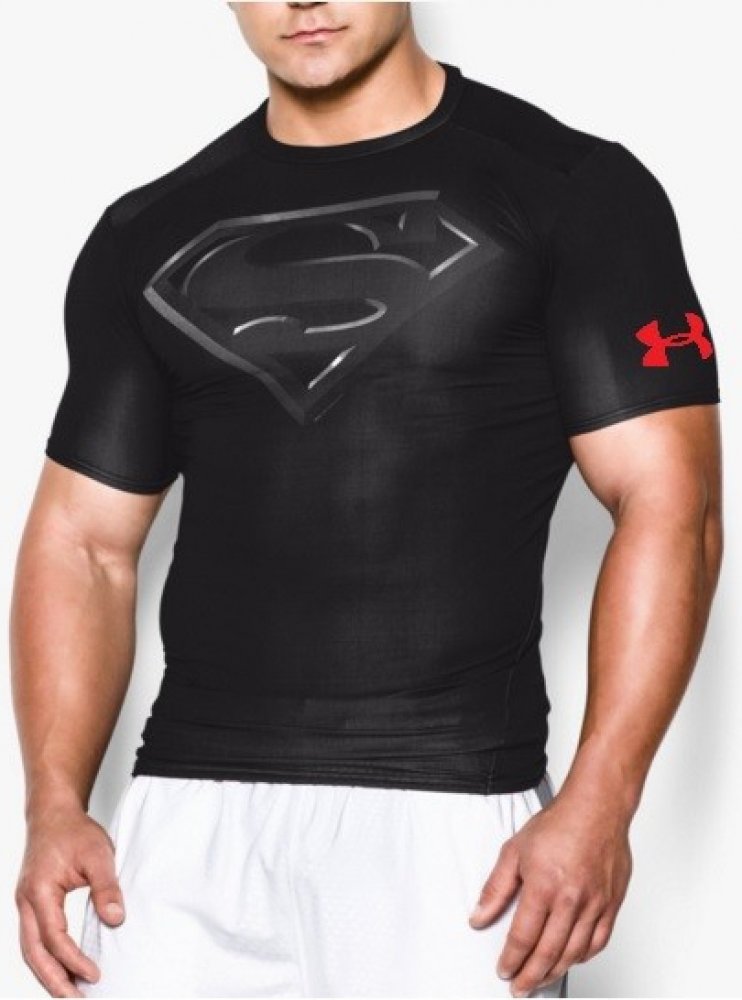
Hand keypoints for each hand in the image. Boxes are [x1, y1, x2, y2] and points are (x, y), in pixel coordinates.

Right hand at [15, 802, 124, 997]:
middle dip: (54, 981)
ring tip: (72, 993)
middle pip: (33, 954)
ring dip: (49, 974)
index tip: (94, 975)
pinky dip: (48, 958)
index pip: (54, 937)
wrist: (53, 813)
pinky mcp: (32, 905)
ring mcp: (26, 905)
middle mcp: (26, 902)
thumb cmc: (73, 830)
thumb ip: (106, 888)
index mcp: (39, 891)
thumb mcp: (98, 855)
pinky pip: (35, 939)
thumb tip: (116, 920)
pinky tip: (64, 968)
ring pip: (30, 950)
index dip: (73, 960)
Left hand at [468, 790, 631, 996]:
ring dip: (555, 971)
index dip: (511, 959)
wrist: (597, 808)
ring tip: (540, 979)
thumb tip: (479, 917)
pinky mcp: (612, 904)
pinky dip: (583, 956)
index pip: (523, 937)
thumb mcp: (514, 850)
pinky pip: (598, 942)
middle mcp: (571, 900)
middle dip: (531, 976)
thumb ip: (496, 888)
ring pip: (574, 953)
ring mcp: (595, 904)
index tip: (504, 970)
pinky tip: (570, 959)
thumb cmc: (559, 824)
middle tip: (519, 986)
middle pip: (548, 953)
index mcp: (544, 886)